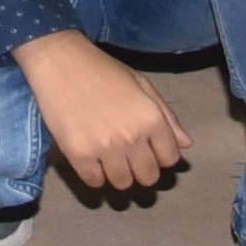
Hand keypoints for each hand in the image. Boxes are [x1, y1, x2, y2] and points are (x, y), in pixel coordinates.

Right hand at [16, 31, 189, 196]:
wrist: (60, 61)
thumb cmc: (103, 70)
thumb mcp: (142, 85)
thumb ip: (166, 116)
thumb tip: (185, 144)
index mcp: (151, 118)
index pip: (170, 159)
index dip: (160, 154)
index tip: (148, 148)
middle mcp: (132, 137)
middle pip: (148, 177)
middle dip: (142, 168)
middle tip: (129, 156)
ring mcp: (105, 148)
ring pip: (123, 184)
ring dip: (119, 174)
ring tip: (109, 158)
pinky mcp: (78, 154)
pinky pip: (94, 182)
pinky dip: (95, 175)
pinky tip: (91, 159)